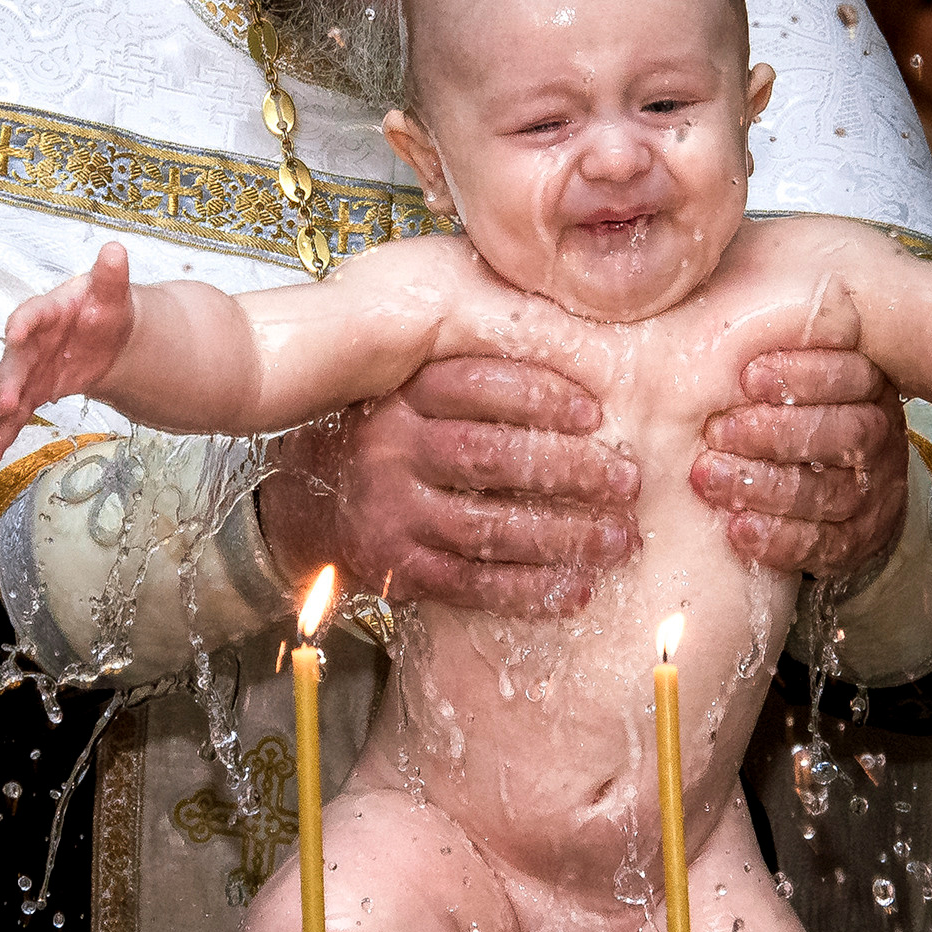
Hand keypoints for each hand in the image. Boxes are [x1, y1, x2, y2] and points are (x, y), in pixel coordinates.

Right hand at [0, 241, 136, 471]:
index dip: (24, 322)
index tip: (15, 331)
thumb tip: (115, 250)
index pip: (32, 314)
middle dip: (6, 384)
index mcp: (47, 311)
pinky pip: (12, 418)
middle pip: (12, 362)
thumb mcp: (112, 291)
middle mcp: (29, 342)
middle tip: (3, 404)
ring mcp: (26, 370)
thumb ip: (111, 275)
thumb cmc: (104, 305)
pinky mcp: (31, 393)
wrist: (107, 332)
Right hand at [258, 357, 640, 618]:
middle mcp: (391, 450)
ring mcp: (391, 514)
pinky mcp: (397, 569)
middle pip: (490, 457)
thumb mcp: (408, 390)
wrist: (304, 510)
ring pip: (487, 528)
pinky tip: (576, 590)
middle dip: (569, 469)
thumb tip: (570, 341)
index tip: (596, 413)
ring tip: (618, 539)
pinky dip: (528, 591)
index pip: (474, 386)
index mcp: (401, 395)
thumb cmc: (387, 439)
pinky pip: (470, 585)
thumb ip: (471, 372)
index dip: (539, 396)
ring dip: (563, 537)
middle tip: (627, 480)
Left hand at [692, 342, 908, 580]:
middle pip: (841, 435)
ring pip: (827, 492)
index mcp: (866, 384)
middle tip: (717, 431)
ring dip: (764, 487)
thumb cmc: (783, 407)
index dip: (802, 375)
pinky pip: (824, 545)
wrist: (827, 482)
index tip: (747, 375)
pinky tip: (738, 529)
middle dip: (773, 433)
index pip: (850, 375)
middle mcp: (876, 436)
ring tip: (709, 477)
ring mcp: (871, 492)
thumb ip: (757, 333)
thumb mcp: (780, 361)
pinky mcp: (855, 540)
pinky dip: (780, 540)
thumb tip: (696, 305)